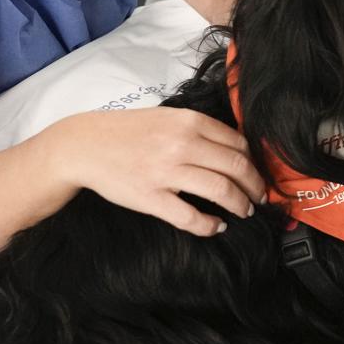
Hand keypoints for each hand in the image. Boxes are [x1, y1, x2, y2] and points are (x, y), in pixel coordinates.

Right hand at [47, 108, 266, 236]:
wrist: (84, 145)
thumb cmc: (128, 132)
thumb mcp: (168, 117)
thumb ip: (199, 130)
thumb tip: (236, 150)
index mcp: (189, 122)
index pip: (238, 144)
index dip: (254, 163)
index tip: (257, 174)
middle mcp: (182, 144)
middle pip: (237, 168)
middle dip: (255, 186)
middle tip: (259, 197)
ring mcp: (166, 172)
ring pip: (221, 191)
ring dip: (240, 204)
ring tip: (243, 211)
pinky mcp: (151, 197)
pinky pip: (191, 217)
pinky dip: (210, 225)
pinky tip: (216, 226)